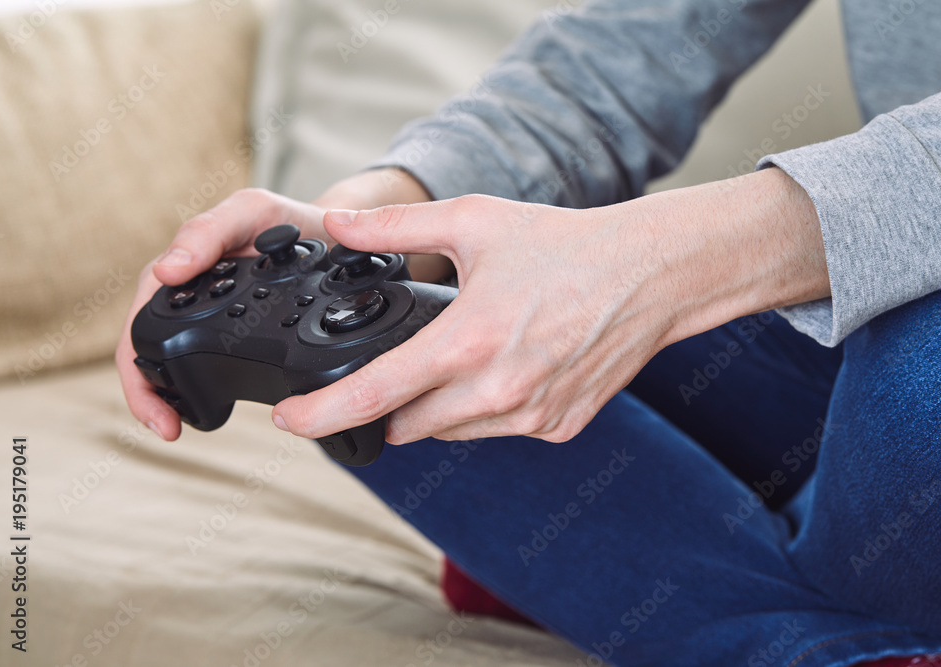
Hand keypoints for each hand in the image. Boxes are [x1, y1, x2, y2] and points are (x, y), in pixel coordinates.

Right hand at [116, 169, 432, 439]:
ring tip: (176, 426)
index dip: (137, 364)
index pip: (139, 319)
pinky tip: (210, 413)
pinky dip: (202, 393)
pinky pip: (209, 365)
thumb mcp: (251, 212)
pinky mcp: (240, 334)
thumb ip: (210, 231)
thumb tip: (166, 272)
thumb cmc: (287, 220)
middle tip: (165, 427)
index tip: (155, 401)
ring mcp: (213, 319)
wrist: (332, 236)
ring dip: (169, 399)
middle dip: (148, 394)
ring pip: (173, 364)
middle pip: (149, 352)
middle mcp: (190, 297)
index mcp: (182, 270)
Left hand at [271, 168, 829, 444]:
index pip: (375, 395)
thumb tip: (336, 224)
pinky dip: (486, 409)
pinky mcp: (558, 427)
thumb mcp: (475, 222)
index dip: (323, 415)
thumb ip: (395, 227)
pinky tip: (508, 367)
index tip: (290, 423)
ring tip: (465, 355)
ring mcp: (532, 415)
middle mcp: (498, 391)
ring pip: (452, 433)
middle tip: (405, 362)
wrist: (650, 274)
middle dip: (392, 402)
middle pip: (407, 424)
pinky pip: (498, 431)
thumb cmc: (566, 245)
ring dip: (440, 406)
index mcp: (467, 342)